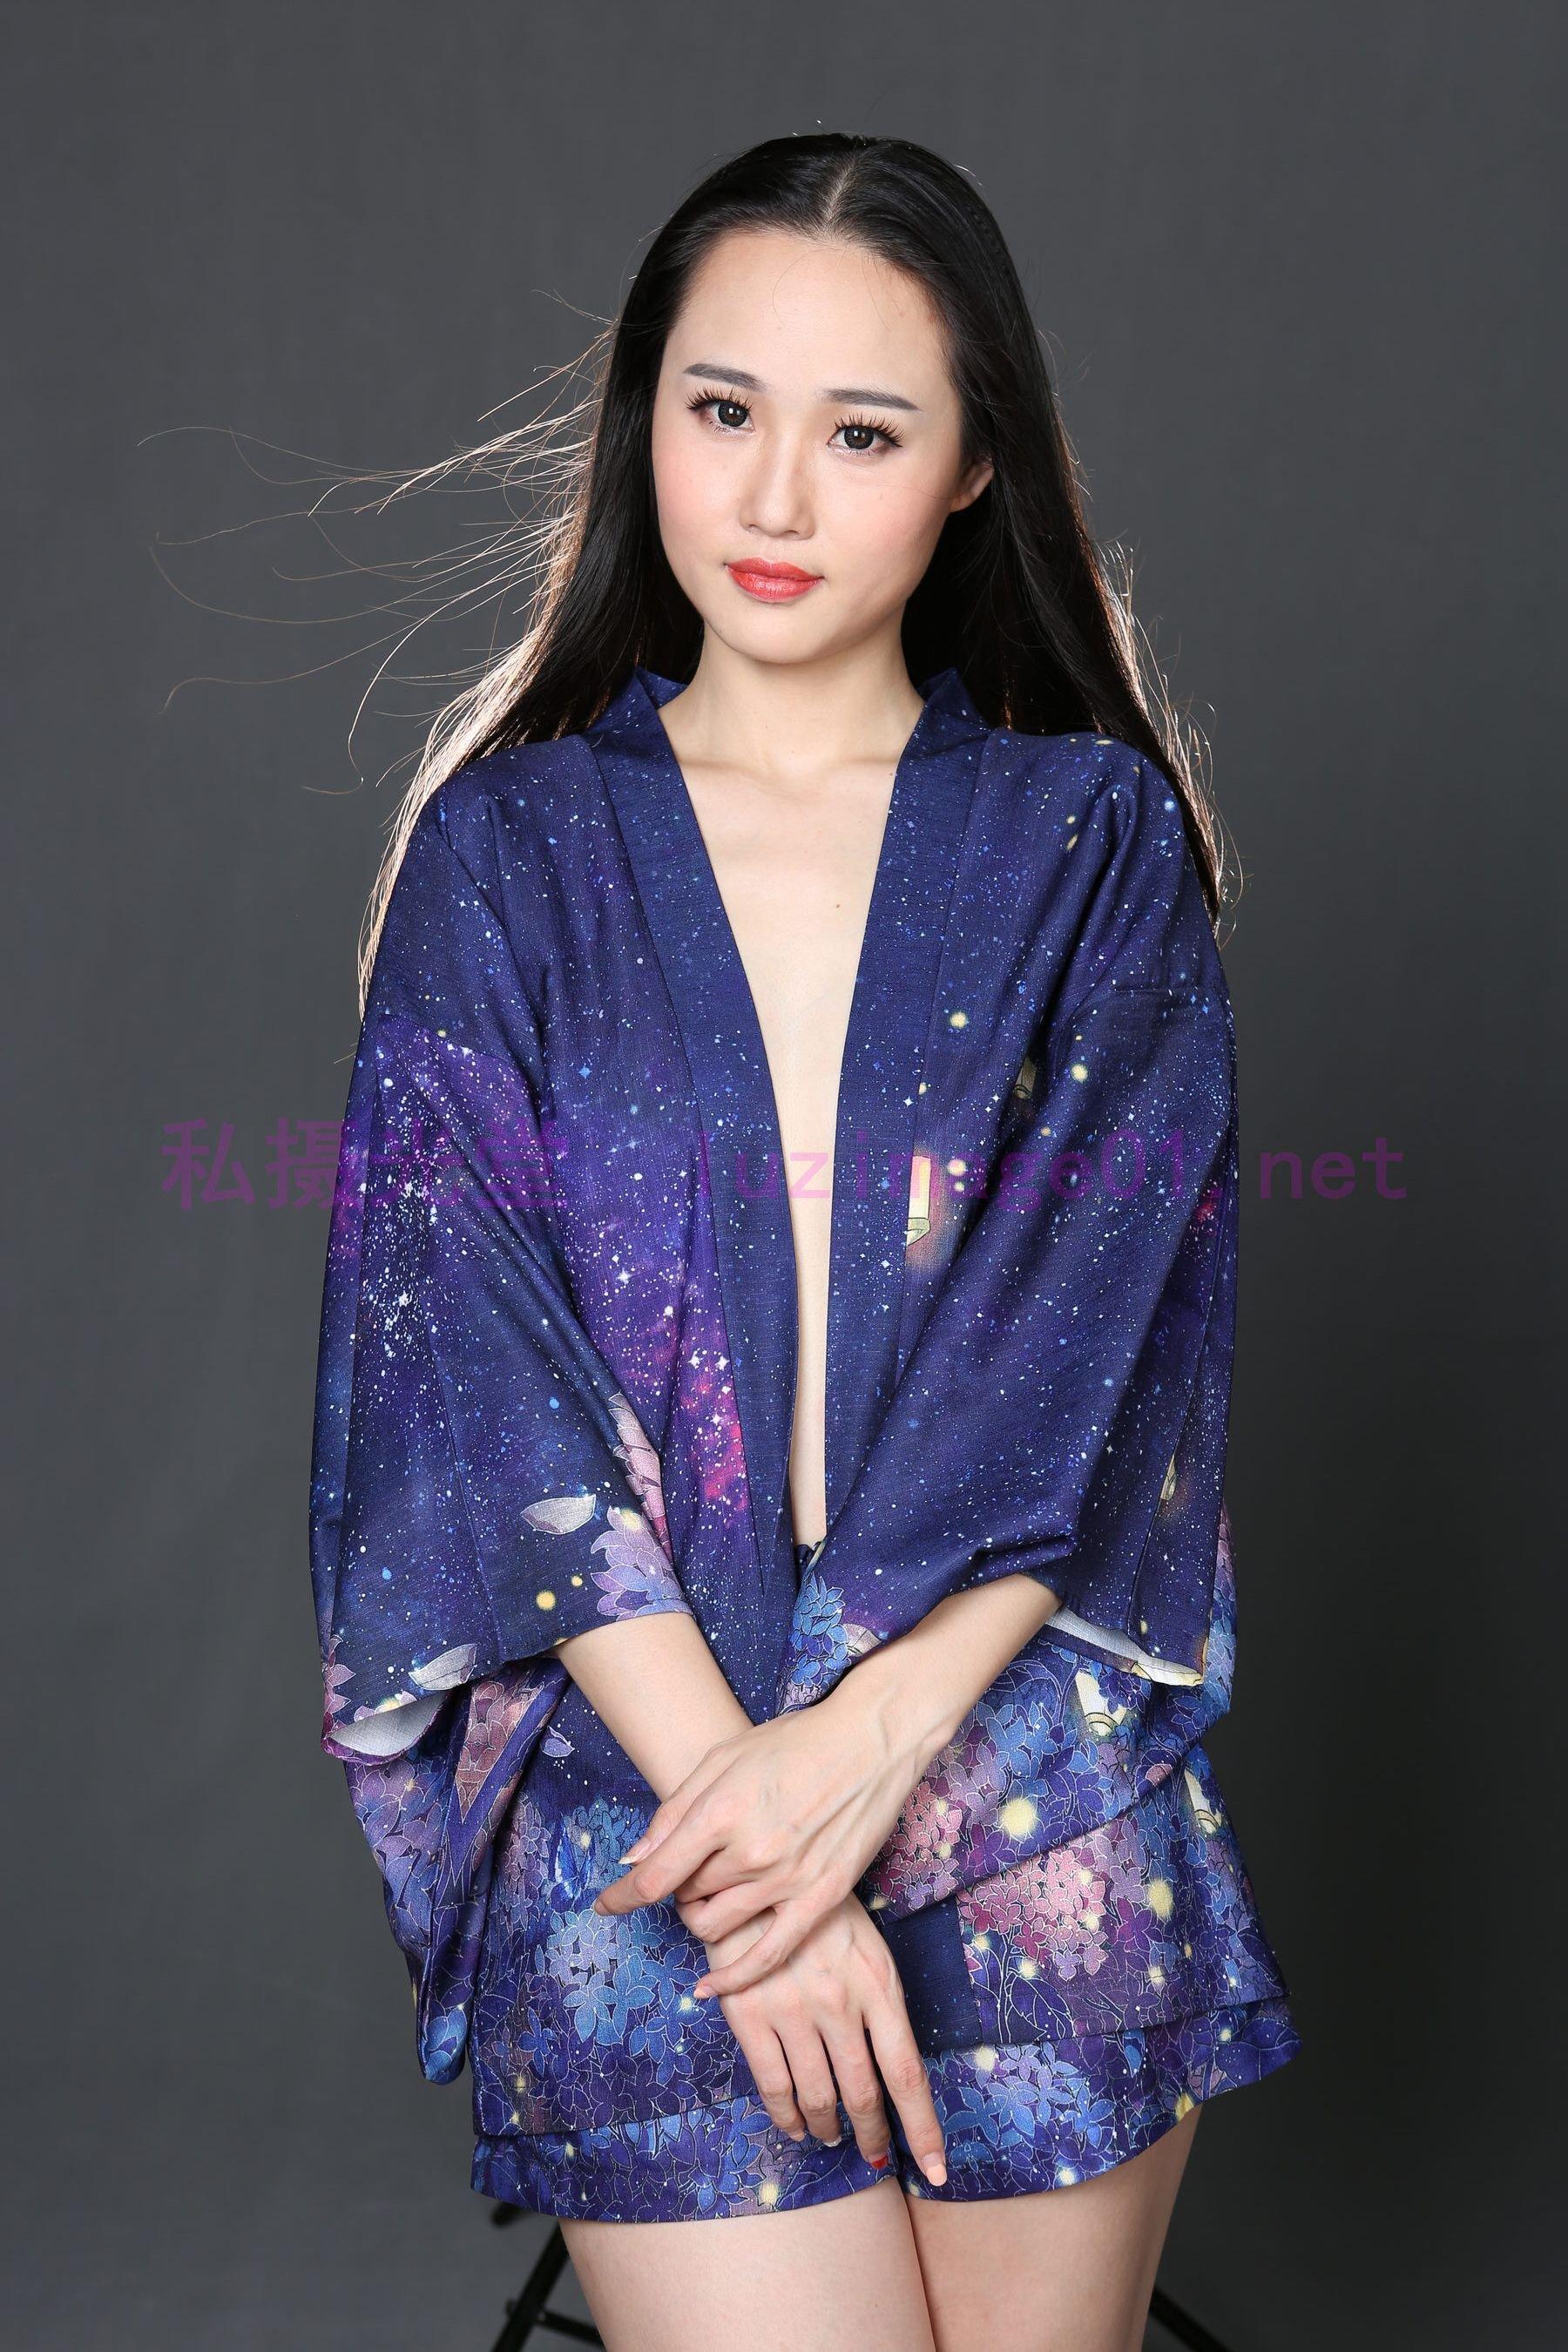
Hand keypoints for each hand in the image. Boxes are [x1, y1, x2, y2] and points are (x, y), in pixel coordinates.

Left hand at [594, 1687, 935, 1989]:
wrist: (870, 1742)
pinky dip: (733, 1978)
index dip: (621, 1897)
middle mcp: (749, 1851)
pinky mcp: (820, 1898)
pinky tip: (709, 1987)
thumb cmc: (794, 1742)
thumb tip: (634, 1860)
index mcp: (720, 1810)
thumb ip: (675, 1811)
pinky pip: (767, 1955)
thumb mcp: (723, 1758)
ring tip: (714, 1893)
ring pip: (717, 1925)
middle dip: (677, 1889)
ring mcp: (787, 1879)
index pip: (654, 1876)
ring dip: (702, 1915)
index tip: (605, 1906)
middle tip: (691, 1869)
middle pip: (686, 1896)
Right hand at [689, 1891, 947, 2187]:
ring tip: (830, 2136)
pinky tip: (795, 2125)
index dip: (923, 2129)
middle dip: (871, 2134)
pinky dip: (788, 2117)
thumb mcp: (867, 1947)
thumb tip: (891, 2066)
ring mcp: (794, 2013)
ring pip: (819, 2097)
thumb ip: (880, 2004)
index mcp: (879, 1985)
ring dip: (828, 2128)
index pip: (908, 2073)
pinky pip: (775, 2087)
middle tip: (873, 2153)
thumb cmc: (818, 1913)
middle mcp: (841, 2004)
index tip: (937, 2171)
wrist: (753, 1878)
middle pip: (863, 2094)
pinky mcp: (751, 2016)